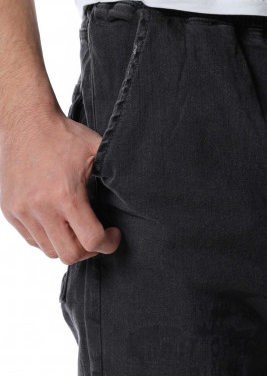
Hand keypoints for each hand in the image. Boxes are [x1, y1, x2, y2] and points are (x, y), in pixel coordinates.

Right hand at [0, 107, 120, 264]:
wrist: (25, 121)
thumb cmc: (64, 136)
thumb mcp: (97, 151)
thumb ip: (116, 175)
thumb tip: (142, 190)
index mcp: (66, 194)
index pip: (92, 240)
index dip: (109, 244)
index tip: (114, 234)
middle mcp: (40, 207)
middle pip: (69, 254)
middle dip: (89, 251)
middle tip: (97, 236)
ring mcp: (22, 210)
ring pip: (50, 250)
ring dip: (68, 245)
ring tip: (79, 230)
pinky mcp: (10, 211)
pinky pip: (32, 240)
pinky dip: (49, 239)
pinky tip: (60, 224)